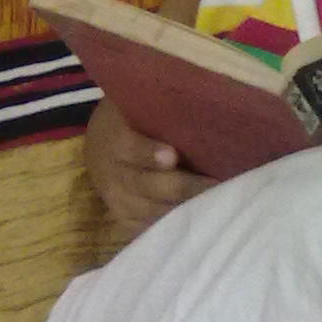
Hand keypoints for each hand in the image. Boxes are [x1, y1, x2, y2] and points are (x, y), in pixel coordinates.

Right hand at [83, 97, 216, 235]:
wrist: (101, 141)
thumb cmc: (132, 116)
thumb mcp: (137, 102)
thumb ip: (162, 103)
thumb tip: (203, 94)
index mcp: (113, 138)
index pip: (128, 148)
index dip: (148, 153)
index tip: (172, 155)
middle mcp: (111, 173)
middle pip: (147, 185)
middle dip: (184, 187)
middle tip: (217, 185)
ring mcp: (116, 199)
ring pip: (151, 211)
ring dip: (185, 210)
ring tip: (220, 204)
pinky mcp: (123, 218)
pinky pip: (149, 228)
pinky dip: (175, 225)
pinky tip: (202, 220)